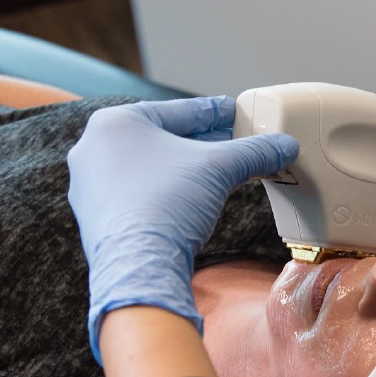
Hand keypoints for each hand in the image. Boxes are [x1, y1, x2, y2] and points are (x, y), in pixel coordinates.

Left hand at [67, 97, 298, 358]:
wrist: (139, 265)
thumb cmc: (166, 204)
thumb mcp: (219, 168)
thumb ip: (254, 151)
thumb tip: (285, 145)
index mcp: (117, 122)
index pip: (179, 111)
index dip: (215, 112)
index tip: (235, 112)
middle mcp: (94, 148)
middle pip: (164, 139)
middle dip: (202, 143)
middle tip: (233, 142)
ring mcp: (90, 185)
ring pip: (149, 167)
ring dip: (184, 169)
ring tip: (217, 174)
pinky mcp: (96, 216)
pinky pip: (137, 192)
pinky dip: (165, 192)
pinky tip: (190, 201)